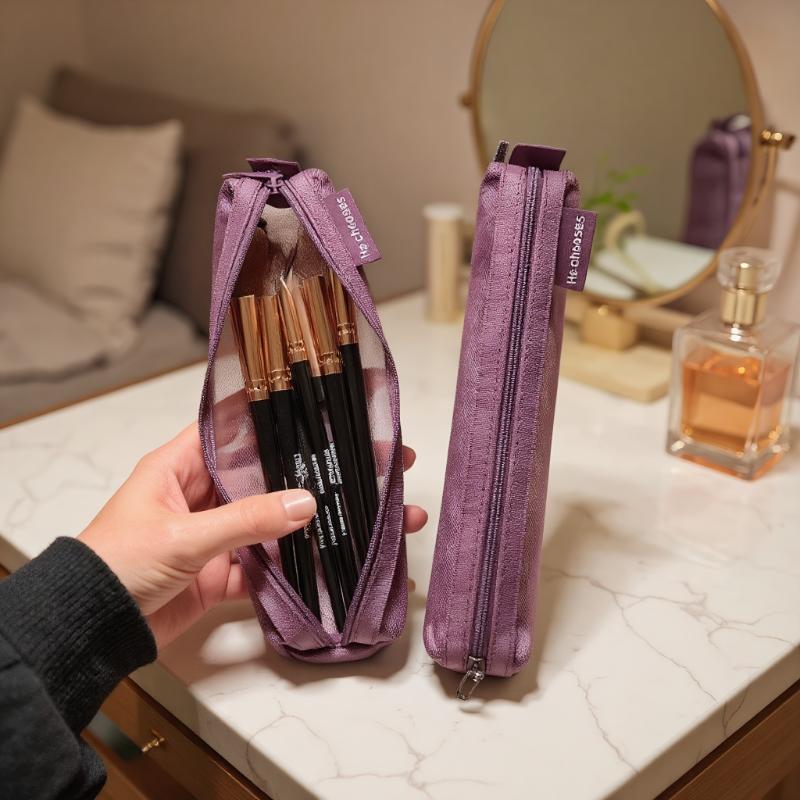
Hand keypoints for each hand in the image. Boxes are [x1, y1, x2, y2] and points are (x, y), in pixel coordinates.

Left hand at [78, 423, 426, 647]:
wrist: (89, 630)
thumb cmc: (117, 565)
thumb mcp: (181, 536)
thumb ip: (245, 520)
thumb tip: (308, 503)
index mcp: (183, 465)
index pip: (239, 427)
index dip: (282, 417)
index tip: (329, 408)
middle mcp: (205, 494)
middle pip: (272, 474)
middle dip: (320, 470)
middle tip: (378, 460)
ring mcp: (219, 535)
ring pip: (279, 521)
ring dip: (321, 520)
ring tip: (379, 513)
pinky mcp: (225, 574)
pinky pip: (270, 565)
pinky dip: (302, 566)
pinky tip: (344, 558)